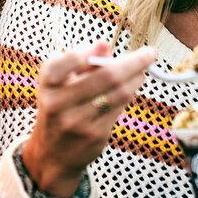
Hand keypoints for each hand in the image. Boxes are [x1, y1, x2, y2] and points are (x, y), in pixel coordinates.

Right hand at [21, 42, 154, 196]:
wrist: (52, 153)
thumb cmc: (59, 108)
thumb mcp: (59, 83)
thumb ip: (81, 63)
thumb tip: (104, 45)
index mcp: (47, 84)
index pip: (70, 60)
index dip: (92, 51)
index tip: (109, 44)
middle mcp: (59, 103)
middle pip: (106, 77)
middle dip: (133, 62)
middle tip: (150, 53)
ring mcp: (77, 121)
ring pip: (118, 94)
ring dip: (136, 78)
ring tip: (143, 70)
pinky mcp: (94, 135)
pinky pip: (119, 109)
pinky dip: (129, 94)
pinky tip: (133, 86)